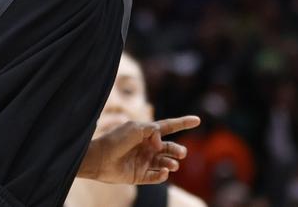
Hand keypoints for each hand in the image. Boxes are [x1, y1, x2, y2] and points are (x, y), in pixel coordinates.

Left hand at [80, 115, 199, 184]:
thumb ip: (153, 131)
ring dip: (171, 164)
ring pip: (165, 163)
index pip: (169, 126)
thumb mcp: (136, 128)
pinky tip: (163, 173)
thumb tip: (162, 143)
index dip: (183, 123)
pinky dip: (162, 175)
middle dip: (177, 150)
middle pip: (169, 147)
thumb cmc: (117, 139)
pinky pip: (156, 177)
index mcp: (147, 132)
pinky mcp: (140, 176)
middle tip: (181, 153)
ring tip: (172, 165)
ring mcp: (145, 161)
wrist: (100, 158)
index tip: (198, 120)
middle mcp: (148, 147)